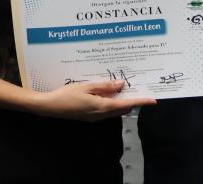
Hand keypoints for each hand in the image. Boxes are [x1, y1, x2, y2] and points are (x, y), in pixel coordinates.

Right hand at [33, 80, 156, 121]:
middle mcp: (101, 115)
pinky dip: (112, 102)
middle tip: (140, 88)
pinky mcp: (90, 116)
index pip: (127, 105)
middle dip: (133, 100)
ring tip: (127, 87)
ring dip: (122, 101)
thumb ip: (105, 86)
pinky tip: (110, 92)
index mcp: (102, 107)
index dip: (141, 102)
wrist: (49, 107)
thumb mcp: (87, 86)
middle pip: (123, 109)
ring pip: (115, 110)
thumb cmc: (67, 94)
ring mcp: (95, 117)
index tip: (153, 100)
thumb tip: (121, 85)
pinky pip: (107, 109)